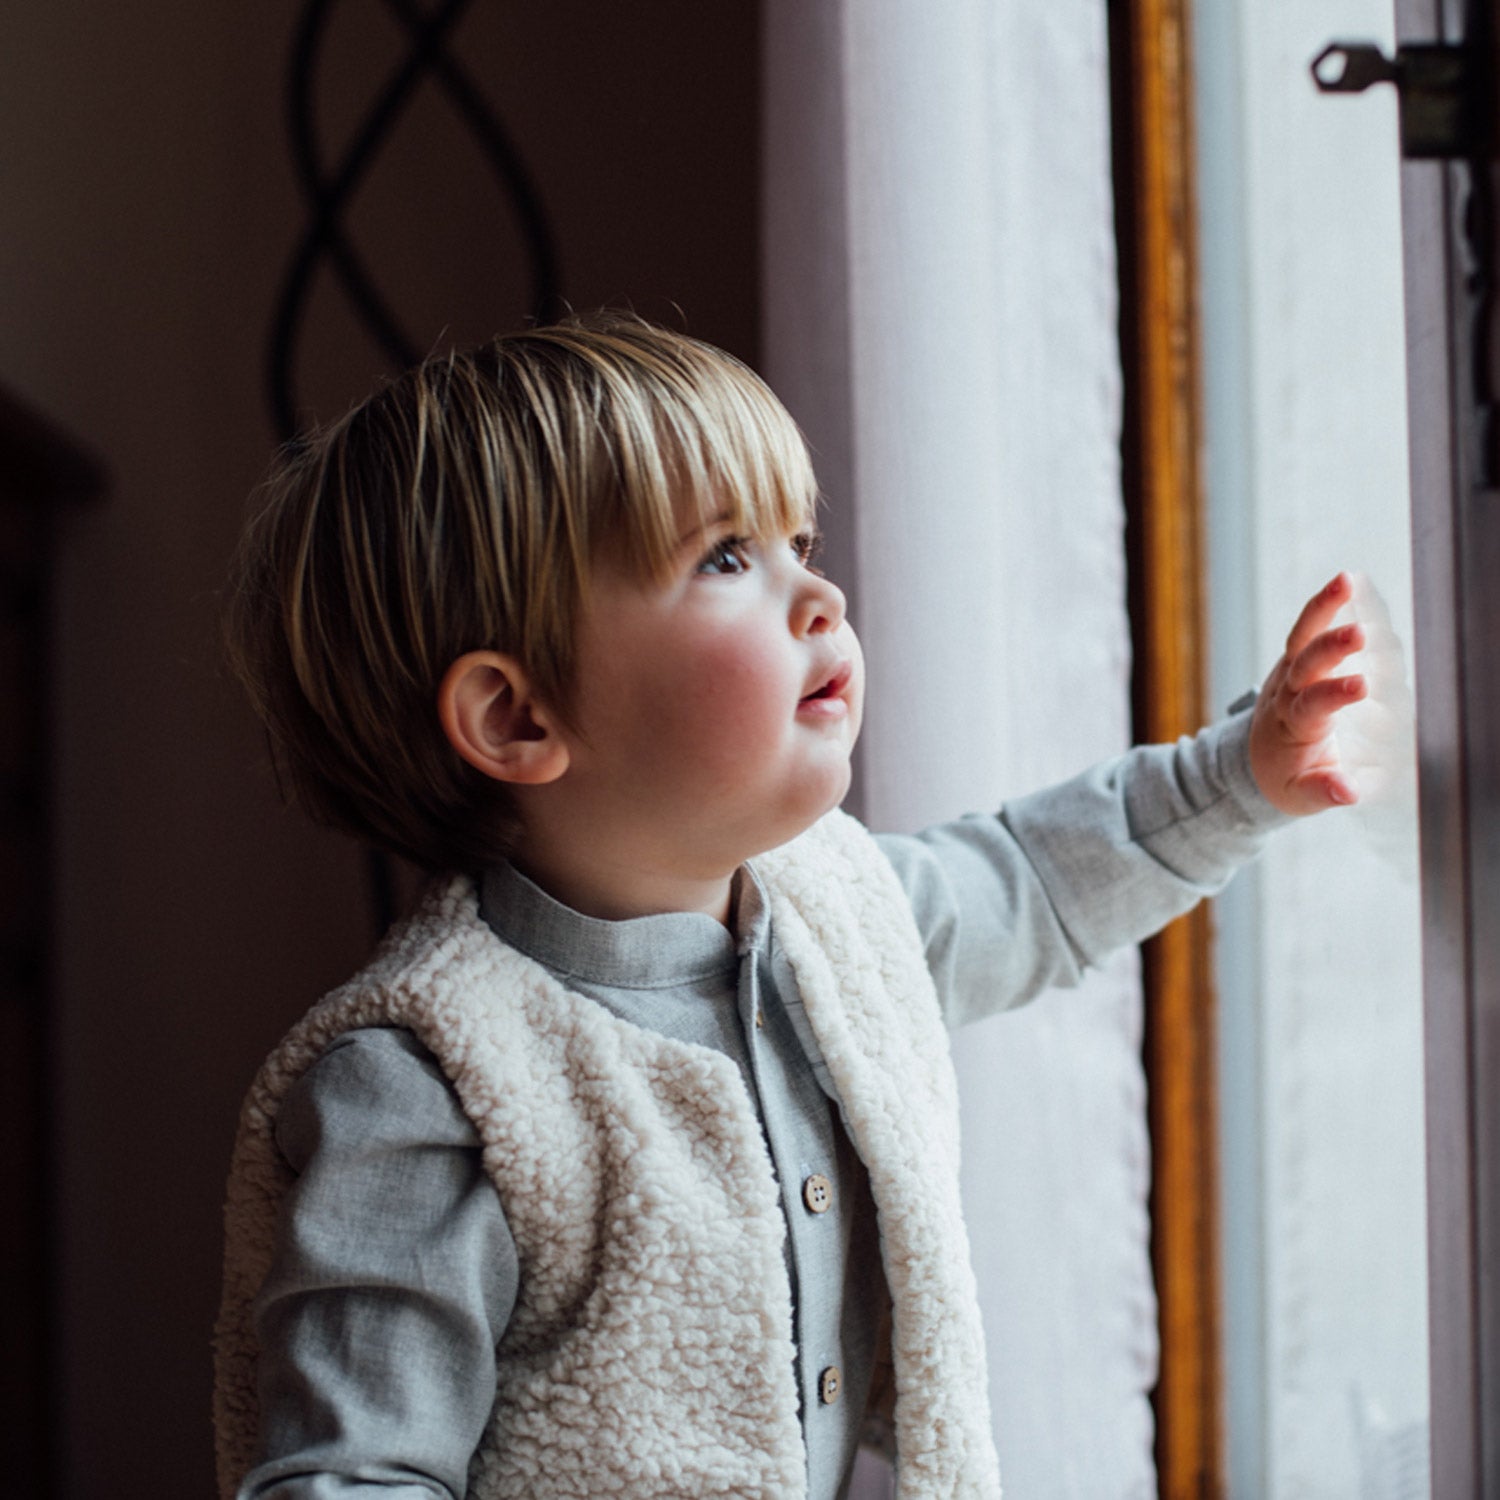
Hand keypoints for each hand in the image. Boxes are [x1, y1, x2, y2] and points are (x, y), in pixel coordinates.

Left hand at [1248, 572, 1367, 816]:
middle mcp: (1288, 692)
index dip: (1332, 694)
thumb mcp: (1301, 795)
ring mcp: (1290, 671)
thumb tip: (1349, 790)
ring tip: (1347, 580)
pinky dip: (1326, 603)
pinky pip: (1309, 627)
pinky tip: (1349, 578)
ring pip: (1302, 636)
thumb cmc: (1287, 778)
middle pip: (1305, 665)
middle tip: (1359, 634)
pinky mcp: (1298, 658)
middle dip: (1330, 648)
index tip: (1360, 686)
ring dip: (1323, 608)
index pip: (1311, 706)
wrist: (1255, 759)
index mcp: (1292, 726)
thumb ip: (1323, 791)